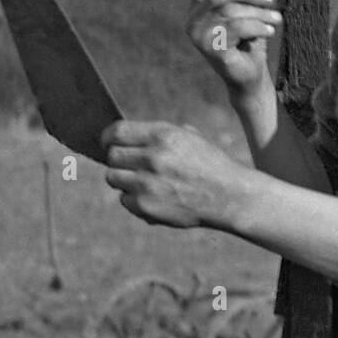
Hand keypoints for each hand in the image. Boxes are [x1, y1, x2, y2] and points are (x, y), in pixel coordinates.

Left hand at [102, 120, 246, 229]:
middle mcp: (152, 157)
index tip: (108, 142)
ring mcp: (147, 183)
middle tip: (132, 166)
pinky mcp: (145, 206)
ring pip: (113, 178)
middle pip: (112, 156)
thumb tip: (127, 137)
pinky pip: (124, 200)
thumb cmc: (210, 164)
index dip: (108, 137)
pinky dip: (134, 200)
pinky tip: (154, 197)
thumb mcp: (189, 137)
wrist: (229, 196)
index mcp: (163, 135)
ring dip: (124, 180)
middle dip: (119, 160)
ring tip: (144, 182)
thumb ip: (158, 136)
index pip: (117, 131)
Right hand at [187, 0, 281, 100]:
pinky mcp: (211, 50)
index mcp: (197, 9)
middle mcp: (193, 21)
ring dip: (258, 12)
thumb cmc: (248, 42)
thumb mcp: (247, 12)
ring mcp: (199, 37)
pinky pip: (236, 28)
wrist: (249, 76)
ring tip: (276, 19)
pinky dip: (257, 26)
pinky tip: (269, 31)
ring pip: (229, 11)